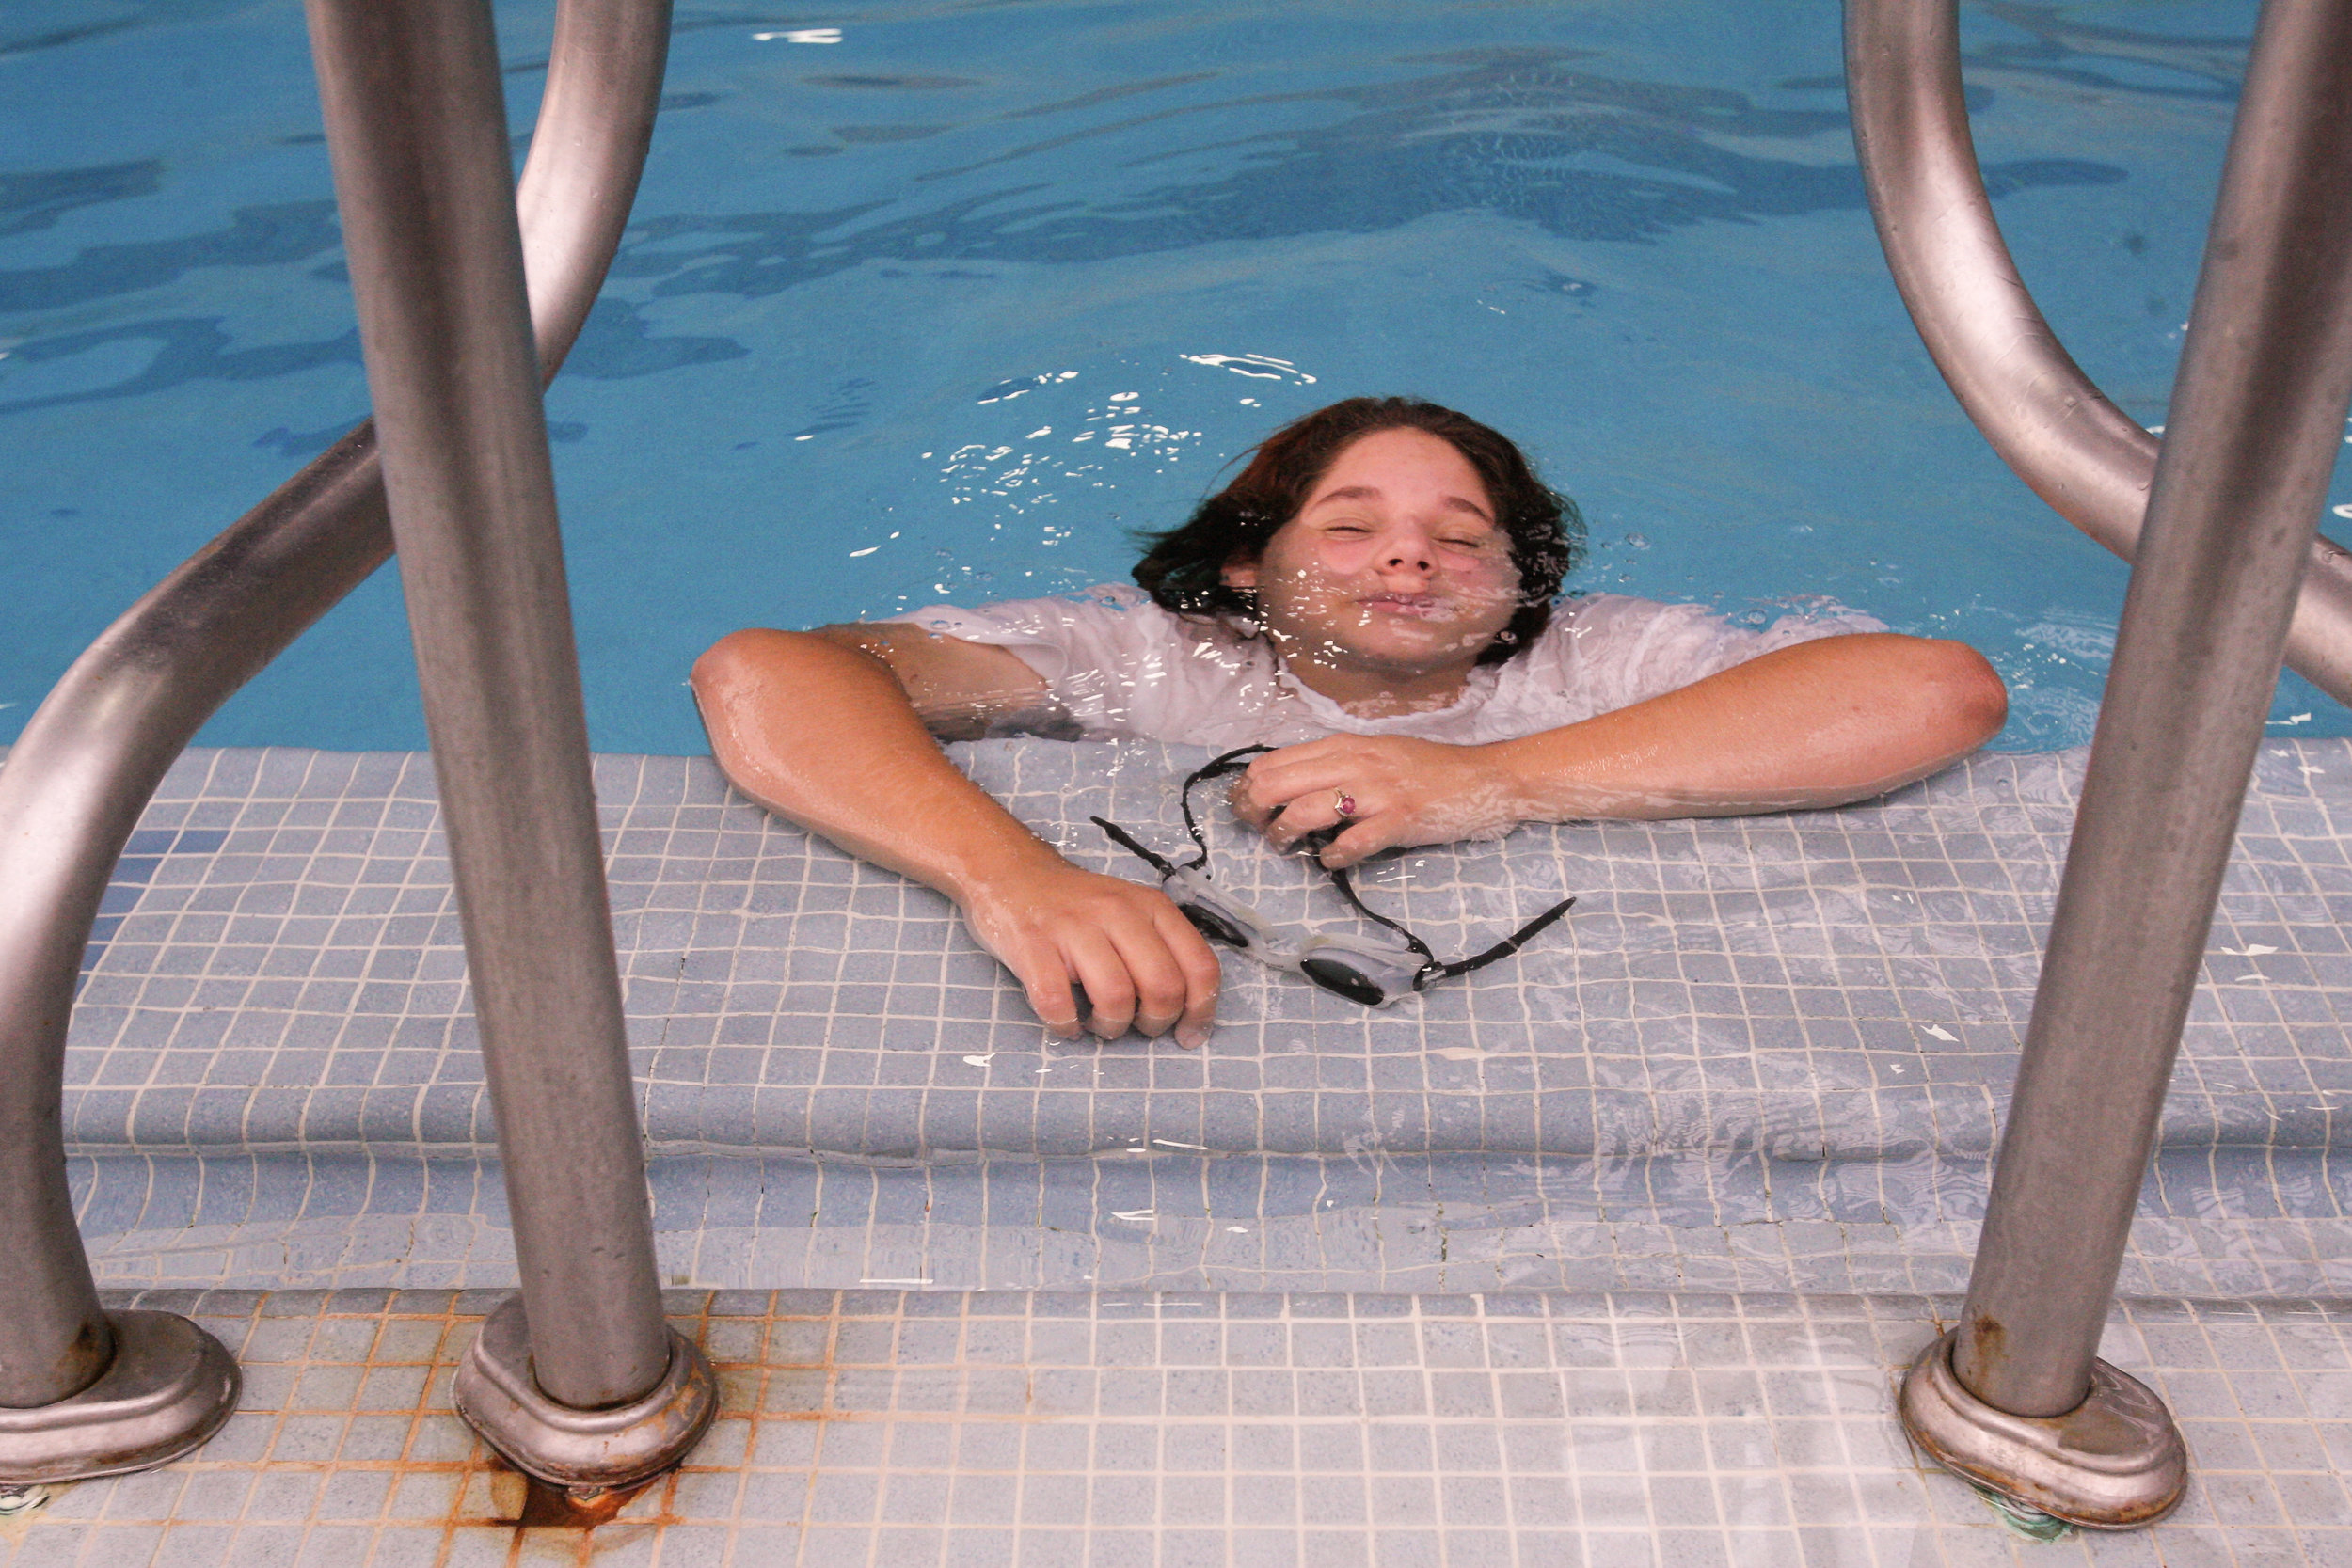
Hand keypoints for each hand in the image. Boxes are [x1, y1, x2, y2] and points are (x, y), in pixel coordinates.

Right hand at [956, 859, 1221, 1047]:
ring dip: (1112, 1026)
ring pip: (1116, 997)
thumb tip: (1188, 1014)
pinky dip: (1066, 1026)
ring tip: (1100, 1023)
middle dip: (1156, 1023)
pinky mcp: (1032, 944)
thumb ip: (1162, 950)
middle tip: (1137, 1026)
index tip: (1187, 1035)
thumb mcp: (1132, 912)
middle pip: (1163, 986)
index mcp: (1151, 907)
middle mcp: (1117, 912)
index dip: (1201, 1010)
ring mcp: (1073, 927)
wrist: (1013, 874)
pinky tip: (1067, 1023)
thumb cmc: (1079, 907)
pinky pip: (1057, 1003)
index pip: (1199, 966)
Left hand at [1227, 734, 1525, 867]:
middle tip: (1259, 830)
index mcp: (1343, 745)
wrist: (1484, 778)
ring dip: (1284, 834)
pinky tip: (1331, 860)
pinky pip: (1349, 843)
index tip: (1244, 807)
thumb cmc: (1428, 769)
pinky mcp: (1397, 820)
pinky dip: (1332, 857)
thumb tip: (1290, 786)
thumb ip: (1335, 765)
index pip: (1273, 761)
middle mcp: (1353, 762)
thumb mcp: (1375, 754)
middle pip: (1277, 784)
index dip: (1248, 787)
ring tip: (1285, 846)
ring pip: (1304, 811)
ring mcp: (1375, 791)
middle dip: (1254, 811)